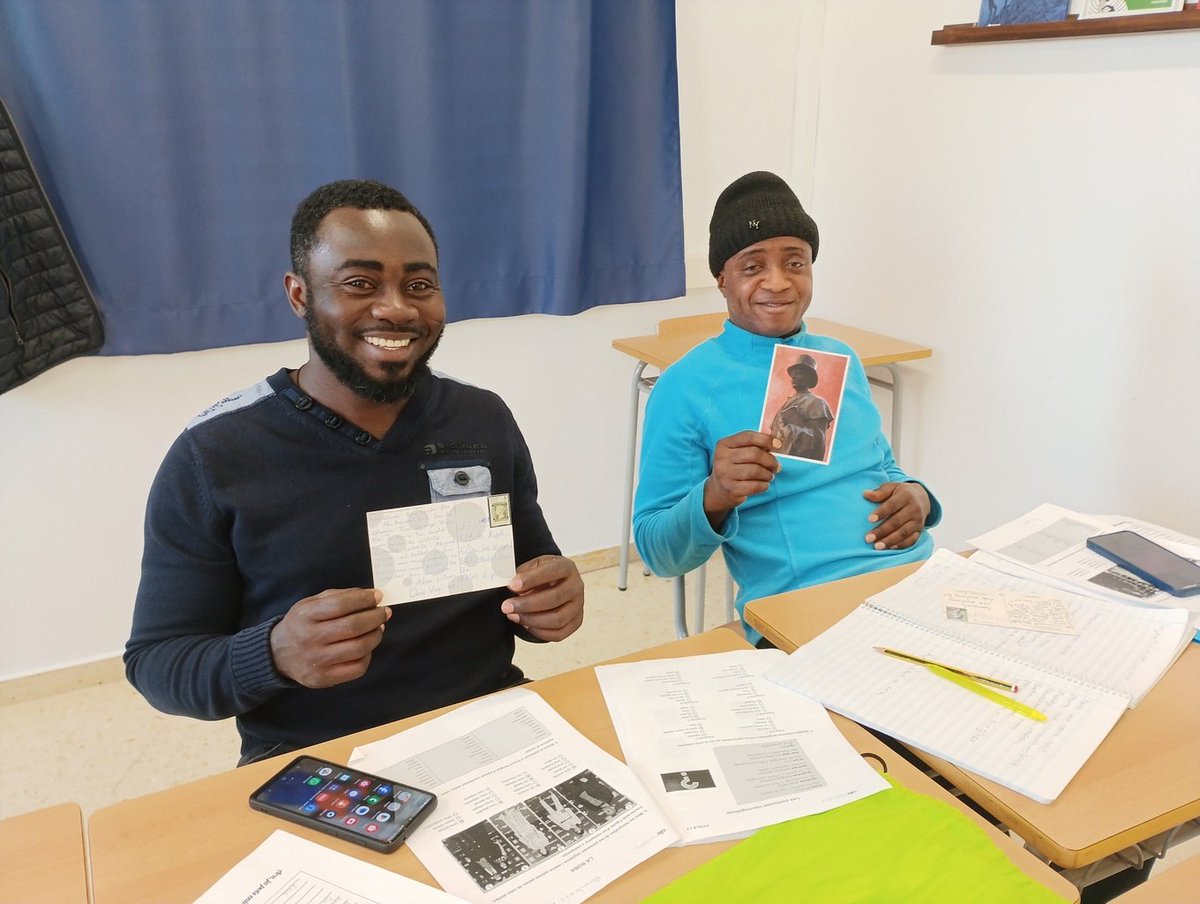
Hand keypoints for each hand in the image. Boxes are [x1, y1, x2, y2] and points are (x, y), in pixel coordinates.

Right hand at [270, 588, 390, 687]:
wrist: (278, 655)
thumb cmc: (301, 624)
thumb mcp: (310, 604)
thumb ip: (337, 596)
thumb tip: (368, 595)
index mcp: (305, 616)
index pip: (340, 605)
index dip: (363, 599)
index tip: (377, 596)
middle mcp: (309, 638)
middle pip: (352, 627)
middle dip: (375, 617)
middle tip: (384, 612)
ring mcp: (317, 661)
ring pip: (358, 648)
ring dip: (375, 636)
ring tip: (379, 628)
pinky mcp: (324, 678)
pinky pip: (357, 668)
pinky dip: (368, 655)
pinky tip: (367, 647)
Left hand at [500, 555, 583, 641]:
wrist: (558, 582)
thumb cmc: (544, 574)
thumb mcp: (535, 565)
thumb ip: (525, 573)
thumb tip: (513, 587)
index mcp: (567, 567)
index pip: (552, 571)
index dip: (532, 579)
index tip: (512, 585)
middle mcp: (576, 586)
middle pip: (554, 598)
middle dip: (527, 604)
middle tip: (507, 606)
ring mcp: (578, 606)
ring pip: (557, 619)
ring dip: (531, 620)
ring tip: (513, 616)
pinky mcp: (576, 622)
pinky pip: (559, 634)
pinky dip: (540, 632)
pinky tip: (526, 625)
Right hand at [703, 431, 780, 529]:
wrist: (719, 490)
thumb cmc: (734, 467)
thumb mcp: (738, 451)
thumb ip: (754, 442)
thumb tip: (773, 437)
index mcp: (724, 444)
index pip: (748, 437)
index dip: (766, 440)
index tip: (778, 445)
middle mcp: (722, 458)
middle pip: (754, 454)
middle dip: (770, 460)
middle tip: (776, 466)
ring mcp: (725, 474)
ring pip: (756, 470)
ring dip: (768, 474)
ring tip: (769, 476)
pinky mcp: (731, 489)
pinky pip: (755, 486)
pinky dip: (764, 485)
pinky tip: (764, 484)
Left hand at [863, 482, 930, 549]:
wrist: (922, 498)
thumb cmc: (900, 493)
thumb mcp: (891, 487)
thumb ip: (880, 492)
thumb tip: (865, 494)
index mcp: (906, 496)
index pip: (892, 505)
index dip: (881, 513)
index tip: (869, 520)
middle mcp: (914, 509)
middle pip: (897, 522)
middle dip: (882, 531)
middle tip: (868, 538)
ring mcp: (918, 521)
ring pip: (903, 533)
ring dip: (890, 541)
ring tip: (877, 547)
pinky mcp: (920, 530)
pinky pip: (911, 540)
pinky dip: (901, 545)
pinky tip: (890, 548)